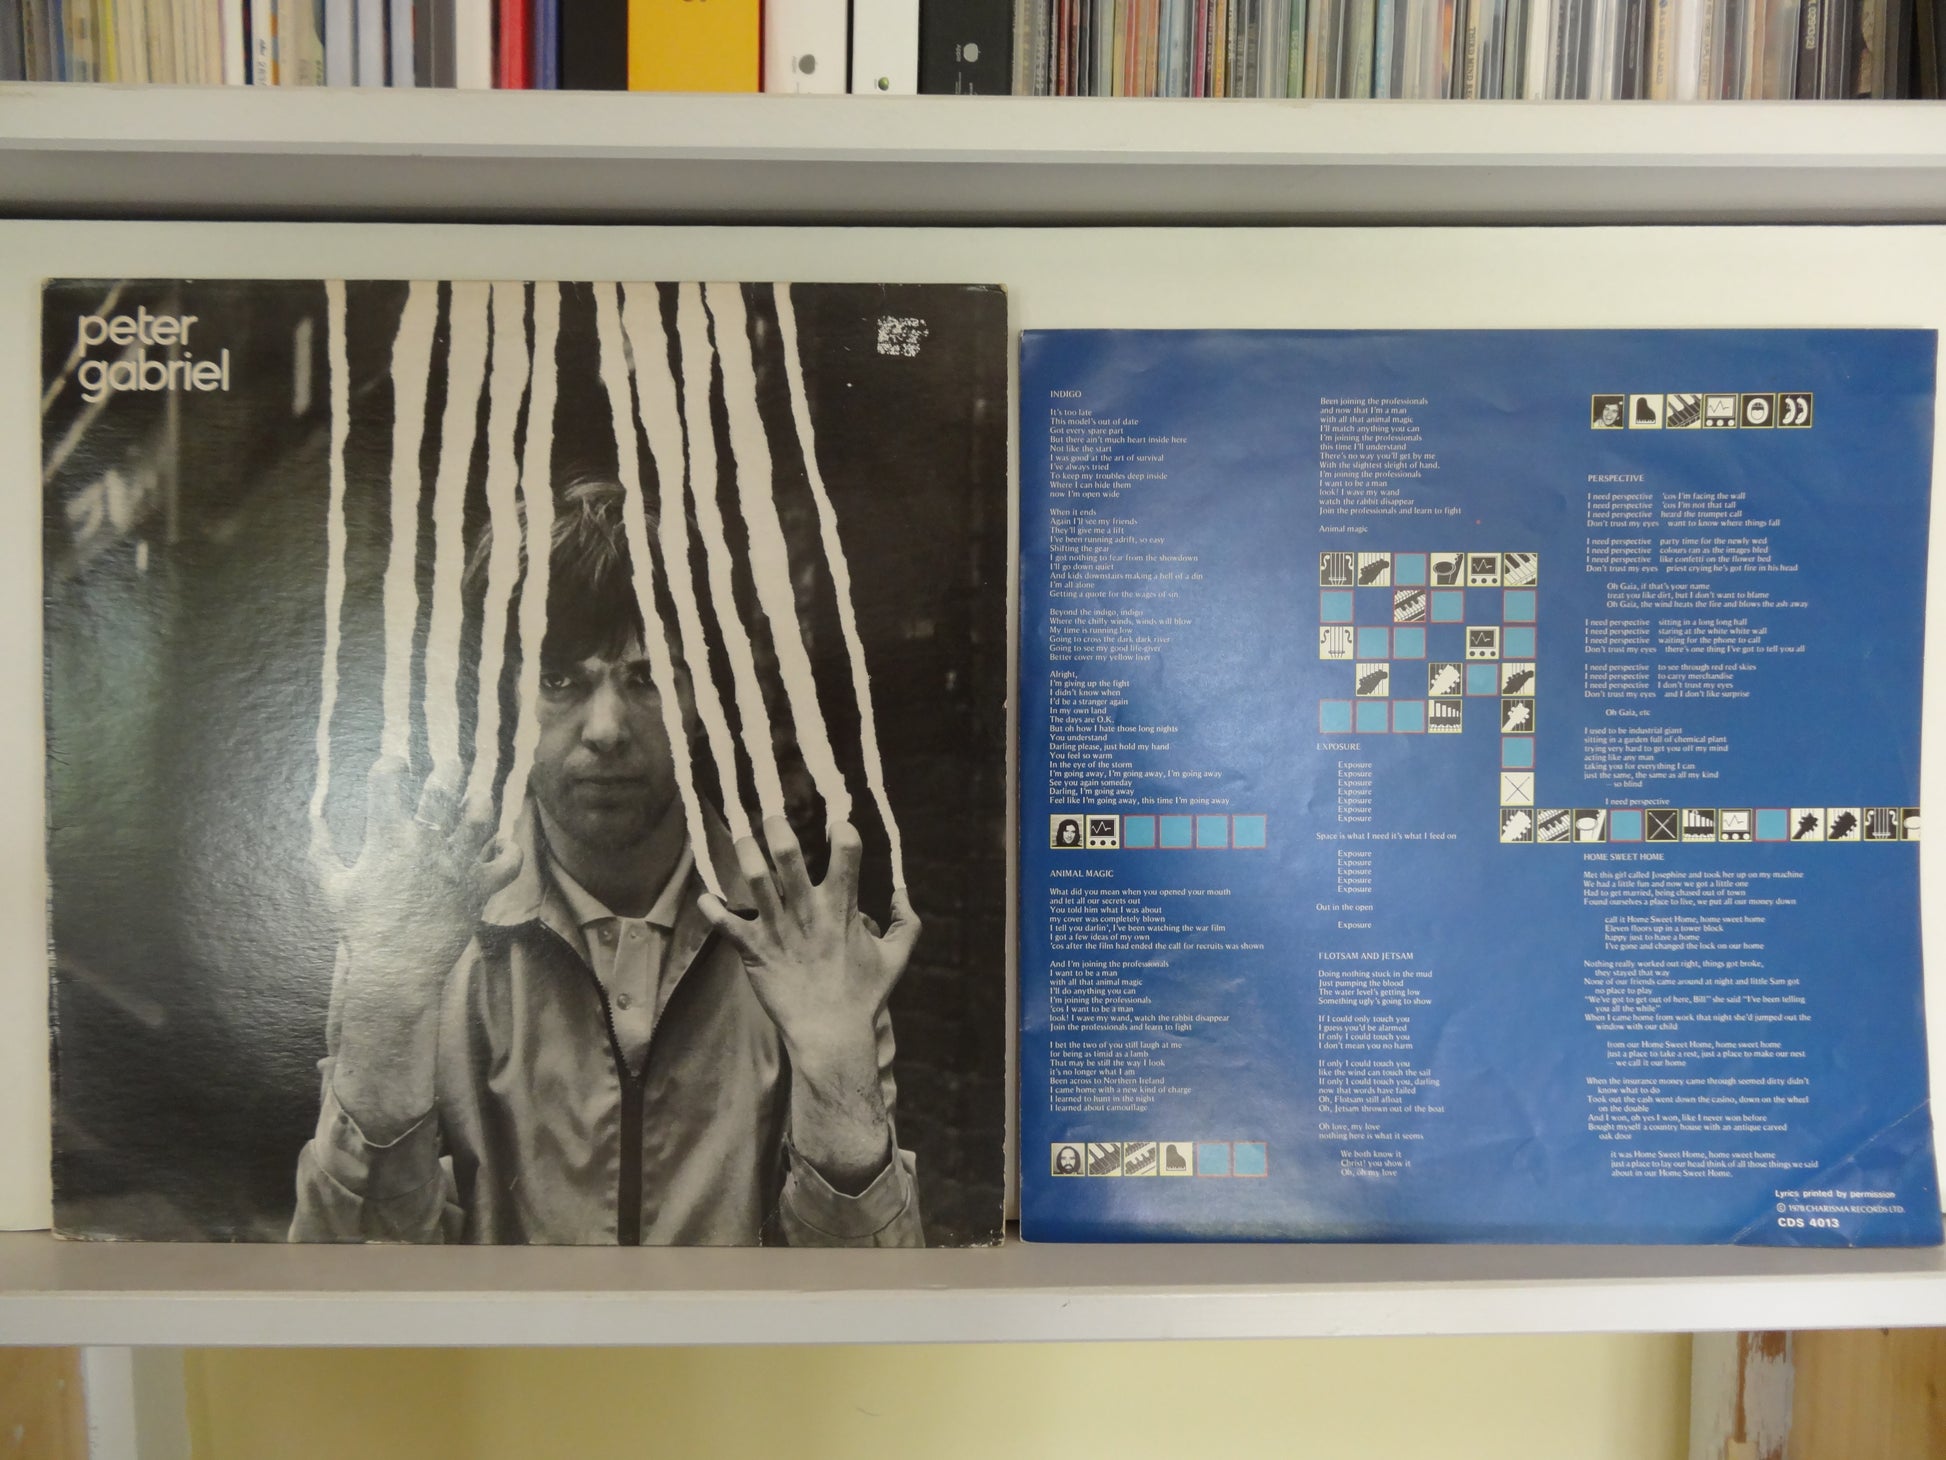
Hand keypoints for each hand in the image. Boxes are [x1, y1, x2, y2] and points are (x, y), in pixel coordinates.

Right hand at [313, 757, 520, 1141]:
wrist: (394, 970)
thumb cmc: (359, 929)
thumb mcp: (331, 887)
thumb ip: (321, 849)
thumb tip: (311, 817)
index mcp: (386, 838)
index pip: (389, 778)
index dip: (392, 764)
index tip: (394, 763)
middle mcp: (426, 843)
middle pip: (445, 786)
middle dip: (447, 769)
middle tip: (446, 769)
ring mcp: (457, 865)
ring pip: (482, 815)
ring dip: (478, 804)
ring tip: (470, 804)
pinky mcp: (479, 888)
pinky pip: (508, 859)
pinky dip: (507, 848)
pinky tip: (497, 844)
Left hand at [699, 816, 920, 1189]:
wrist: (830, 1036)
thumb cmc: (864, 998)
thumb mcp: (896, 959)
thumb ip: (906, 924)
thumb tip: (903, 894)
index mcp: (843, 908)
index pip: (846, 853)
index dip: (842, 831)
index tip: (837, 824)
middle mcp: (808, 912)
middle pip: (790, 857)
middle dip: (779, 829)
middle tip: (770, 813)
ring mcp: (779, 931)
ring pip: (756, 881)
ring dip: (746, 854)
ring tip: (740, 836)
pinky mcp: (755, 952)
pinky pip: (727, 925)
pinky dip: (713, 910)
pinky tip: (705, 898)